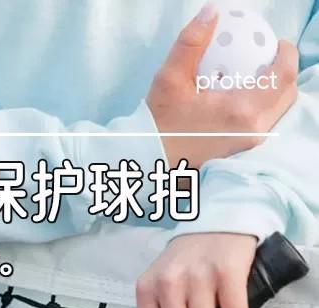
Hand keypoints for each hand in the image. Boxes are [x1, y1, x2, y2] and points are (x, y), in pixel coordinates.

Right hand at [147, 5, 298, 168]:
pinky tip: (243, 96)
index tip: (276, 42)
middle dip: (283, 70)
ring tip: (255, 75)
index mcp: (242, 111)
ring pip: (278, 110)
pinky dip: (263, 105)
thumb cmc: (159, 124)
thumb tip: (211, 12)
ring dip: (274, 89)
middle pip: (287, 94)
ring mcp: (248, 144)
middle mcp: (252, 131)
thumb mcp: (171, 78)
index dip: (286, 53)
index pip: (284, 75)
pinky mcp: (241, 150)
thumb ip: (192, 42)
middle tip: (267, 56)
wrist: (151, 160)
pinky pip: (265, 123)